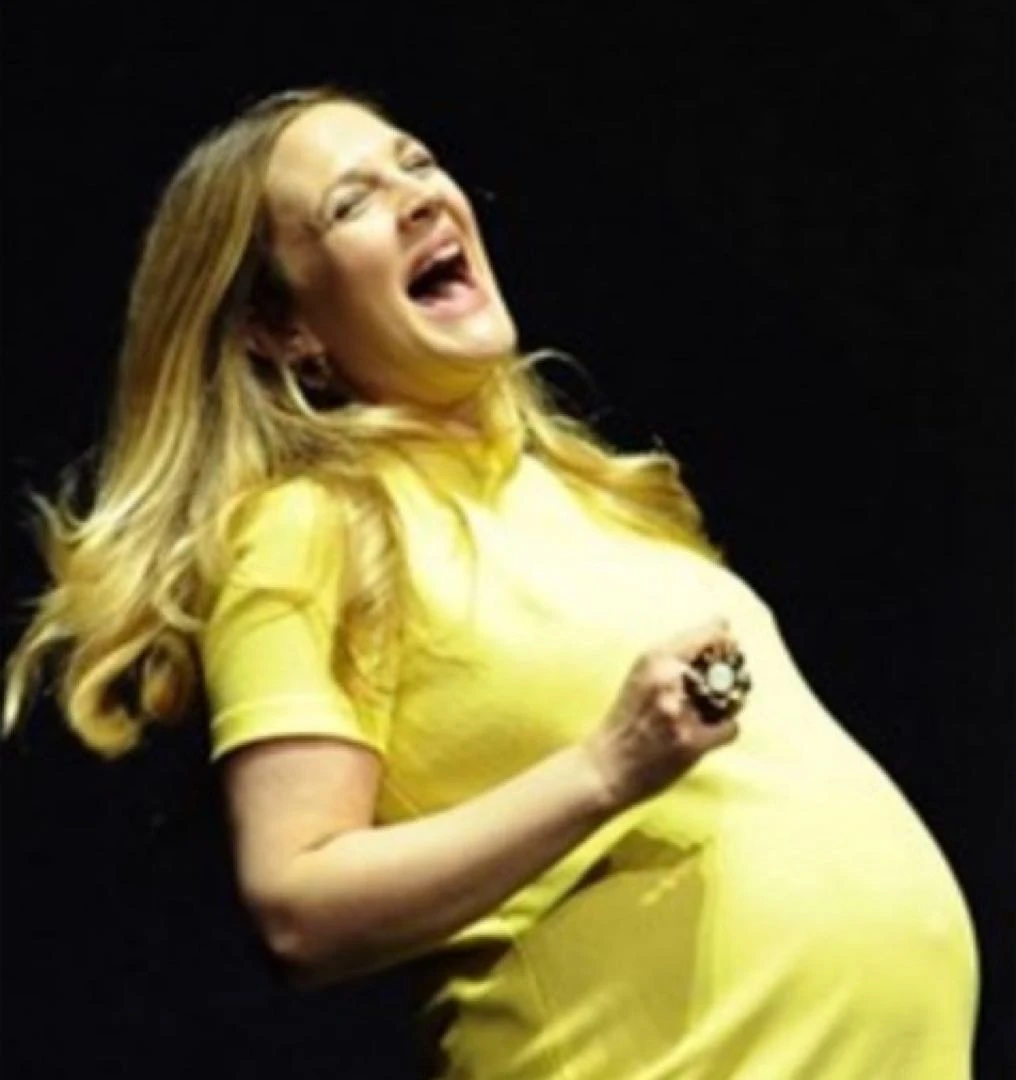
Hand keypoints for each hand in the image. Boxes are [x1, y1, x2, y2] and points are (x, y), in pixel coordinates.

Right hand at [581, 618, 743, 812]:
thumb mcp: (642, 676)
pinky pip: (730, 728)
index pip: (711, 632)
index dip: (725, 639)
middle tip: (718, 687)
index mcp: (653, 657)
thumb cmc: (624, 721)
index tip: (727, 648)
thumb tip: (722, 632)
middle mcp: (667, 678)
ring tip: (705, 714)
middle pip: (727, 664)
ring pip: (733, 697)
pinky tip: (702, 736)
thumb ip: (674, 659)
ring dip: (726, 705)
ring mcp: (679, 711)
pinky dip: (721, 732)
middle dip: (730, 674)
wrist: (603, 768)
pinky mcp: (691, 742)